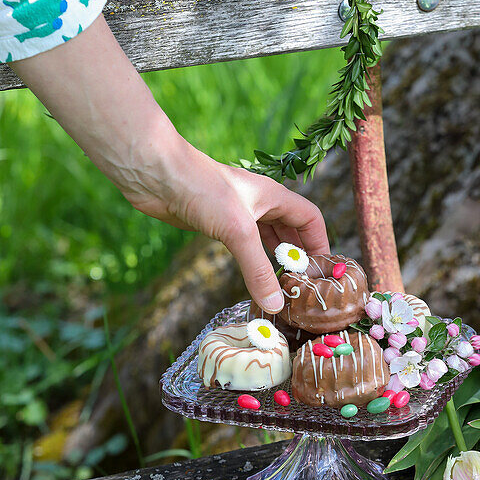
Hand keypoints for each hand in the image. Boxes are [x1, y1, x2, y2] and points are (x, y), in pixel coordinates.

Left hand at [17, 14, 327, 311]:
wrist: (156, 174)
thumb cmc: (202, 189)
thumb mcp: (238, 232)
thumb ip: (258, 269)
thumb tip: (278, 304)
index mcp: (273, 196)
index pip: (310, 218)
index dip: (320, 242)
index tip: (323, 271)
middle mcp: (259, 204)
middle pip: (290, 231)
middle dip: (298, 256)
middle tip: (303, 287)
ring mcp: (236, 214)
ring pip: (265, 240)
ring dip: (274, 262)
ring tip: (282, 288)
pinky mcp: (215, 224)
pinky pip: (242, 247)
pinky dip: (251, 263)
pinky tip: (251, 279)